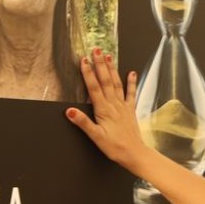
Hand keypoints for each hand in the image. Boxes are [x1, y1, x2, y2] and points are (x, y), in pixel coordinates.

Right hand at [65, 49, 146, 170]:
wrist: (134, 153)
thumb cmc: (114, 147)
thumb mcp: (95, 136)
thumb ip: (83, 122)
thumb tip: (69, 111)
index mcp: (103, 110)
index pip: (93, 87)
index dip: (88, 73)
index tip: (84, 60)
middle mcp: (114, 105)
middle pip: (106, 81)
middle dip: (100, 64)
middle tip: (97, 50)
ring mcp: (123, 106)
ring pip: (116, 84)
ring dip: (112, 69)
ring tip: (109, 56)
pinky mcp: (130, 110)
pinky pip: (131, 94)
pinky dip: (131, 82)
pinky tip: (131, 73)